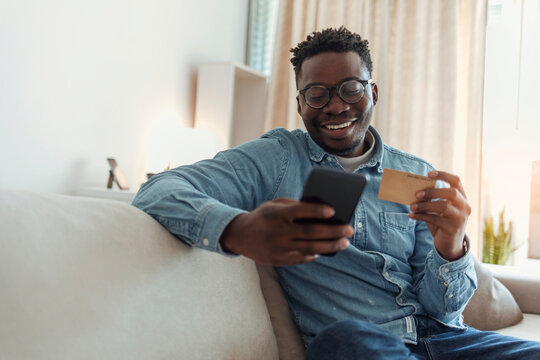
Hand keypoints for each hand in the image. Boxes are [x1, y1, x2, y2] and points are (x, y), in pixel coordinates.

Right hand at [220, 198, 352, 265]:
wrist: (240, 236)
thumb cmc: (264, 216)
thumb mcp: (274, 205)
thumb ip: (294, 205)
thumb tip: (322, 212)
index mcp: (275, 214)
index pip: (298, 211)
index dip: (316, 211)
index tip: (333, 210)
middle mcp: (276, 231)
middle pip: (309, 232)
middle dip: (332, 231)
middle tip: (349, 229)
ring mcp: (278, 247)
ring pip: (309, 248)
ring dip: (330, 246)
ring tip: (344, 242)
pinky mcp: (278, 260)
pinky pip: (302, 258)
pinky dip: (315, 254)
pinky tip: (326, 250)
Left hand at [408, 171, 470, 260]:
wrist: (449, 245)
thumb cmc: (442, 223)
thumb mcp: (439, 209)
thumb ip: (432, 199)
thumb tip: (416, 190)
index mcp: (462, 198)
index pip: (456, 181)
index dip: (443, 175)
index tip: (428, 174)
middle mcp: (464, 207)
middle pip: (451, 193)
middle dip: (432, 191)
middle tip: (417, 194)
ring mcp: (460, 218)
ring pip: (443, 206)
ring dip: (424, 205)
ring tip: (412, 207)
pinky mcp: (452, 229)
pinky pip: (435, 219)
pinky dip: (421, 216)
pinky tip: (411, 216)